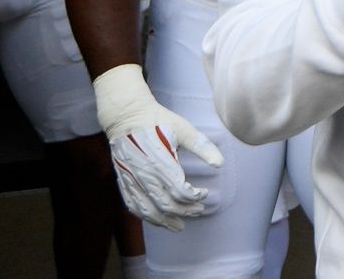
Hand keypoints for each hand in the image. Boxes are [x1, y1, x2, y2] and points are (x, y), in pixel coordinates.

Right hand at [92, 64, 224, 230]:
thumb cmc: (157, 120)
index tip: (205, 193)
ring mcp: (131, 178)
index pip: (179, 190)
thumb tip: (220, 164)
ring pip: (147, 210)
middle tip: (198, 211)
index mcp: (160, 160)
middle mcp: (144, 173)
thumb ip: (202, 146)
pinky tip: (157, 220)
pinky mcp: (123, 180)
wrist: (126, 116)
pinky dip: (145, 216)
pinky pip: (132, 205)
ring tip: (179, 226)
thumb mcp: (183, 128)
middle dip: (184, 211)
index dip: (194, 196)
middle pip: (165, 203)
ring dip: (164, 221)